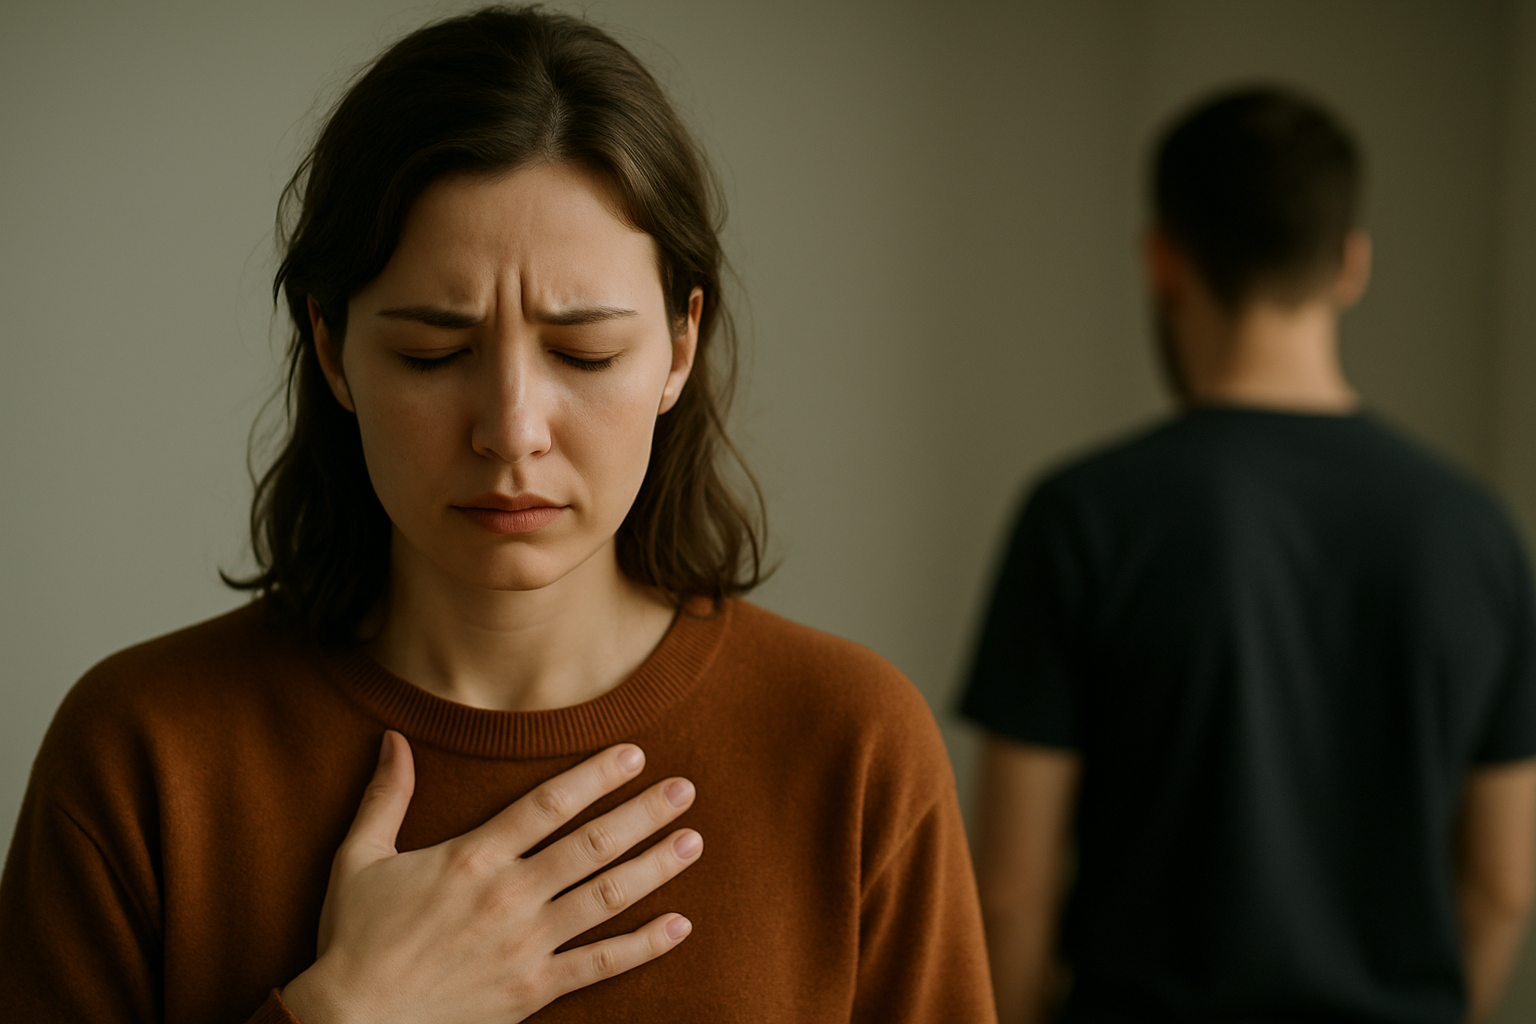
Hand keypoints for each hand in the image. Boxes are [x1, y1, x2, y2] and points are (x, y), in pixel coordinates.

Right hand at [281, 731, 701, 1023]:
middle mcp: (507, 896)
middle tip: (685, 788)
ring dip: (655, 867)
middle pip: (591, 844)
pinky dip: (643, 946)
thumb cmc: (353, 940)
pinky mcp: (532, 990)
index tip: (634, 753)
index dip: (595, 775)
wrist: (350, 1023)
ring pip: (605, 898)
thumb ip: (385, 797)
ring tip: (693, 841)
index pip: (548, 804)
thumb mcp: (359, 859)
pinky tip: (680, 925)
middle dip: (643, 813)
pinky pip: (599, 964)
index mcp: (471, 857)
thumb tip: (393, 738)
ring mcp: (525, 945)